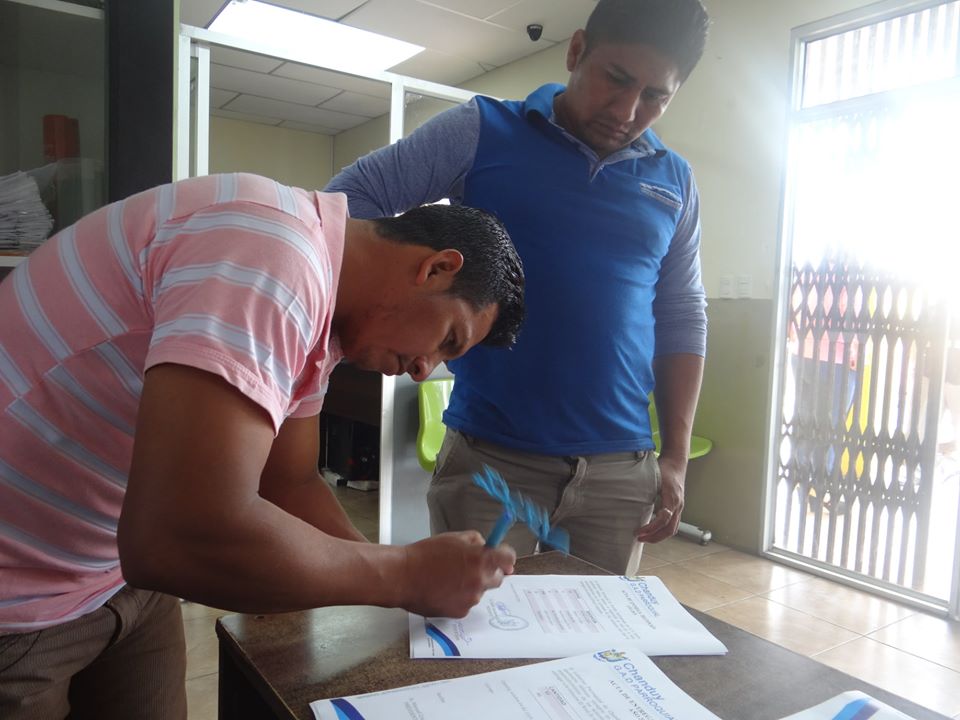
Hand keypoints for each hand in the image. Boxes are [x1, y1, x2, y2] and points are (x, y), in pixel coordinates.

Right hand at [401, 531, 515, 617]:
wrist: (404, 576)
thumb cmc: (426, 554)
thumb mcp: (454, 537)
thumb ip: (476, 541)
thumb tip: (487, 547)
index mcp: (481, 559)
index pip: (509, 558)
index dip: (506, 557)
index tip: (503, 558)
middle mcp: (480, 581)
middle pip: (498, 578)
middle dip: (489, 572)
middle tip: (472, 566)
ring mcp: (471, 599)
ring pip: (480, 591)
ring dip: (472, 584)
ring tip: (449, 578)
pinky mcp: (460, 612)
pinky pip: (467, 603)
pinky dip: (460, 597)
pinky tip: (444, 589)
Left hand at [634, 452, 686, 543]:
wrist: (676, 463)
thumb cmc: (664, 468)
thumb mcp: (653, 477)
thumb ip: (643, 489)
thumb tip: (626, 499)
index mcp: (672, 498)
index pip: (663, 519)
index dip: (651, 528)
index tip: (638, 531)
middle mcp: (678, 505)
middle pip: (670, 529)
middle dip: (655, 537)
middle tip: (639, 538)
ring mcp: (680, 507)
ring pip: (673, 529)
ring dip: (659, 536)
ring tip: (644, 538)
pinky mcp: (678, 508)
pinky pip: (673, 524)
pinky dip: (663, 531)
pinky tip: (652, 531)